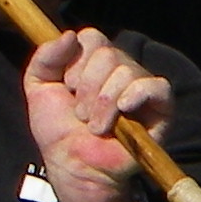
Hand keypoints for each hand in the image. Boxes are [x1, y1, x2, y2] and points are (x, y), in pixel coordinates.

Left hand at [25, 28, 168, 201]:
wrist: (74, 166)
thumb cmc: (59, 131)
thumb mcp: (38, 88)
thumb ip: (44, 57)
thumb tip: (70, 35)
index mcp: (96, 63)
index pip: (92, 38)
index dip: (76, 62)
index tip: (68, 88)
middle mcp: (122, 70)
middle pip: (108, 54)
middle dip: (88, 87)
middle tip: (82, 115)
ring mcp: (142, 89)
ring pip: (126, 71)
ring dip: (104, 102)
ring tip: (96, 127)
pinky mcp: (161, 110)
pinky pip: (157, 86)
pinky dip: (137, 94)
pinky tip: (123, 109)